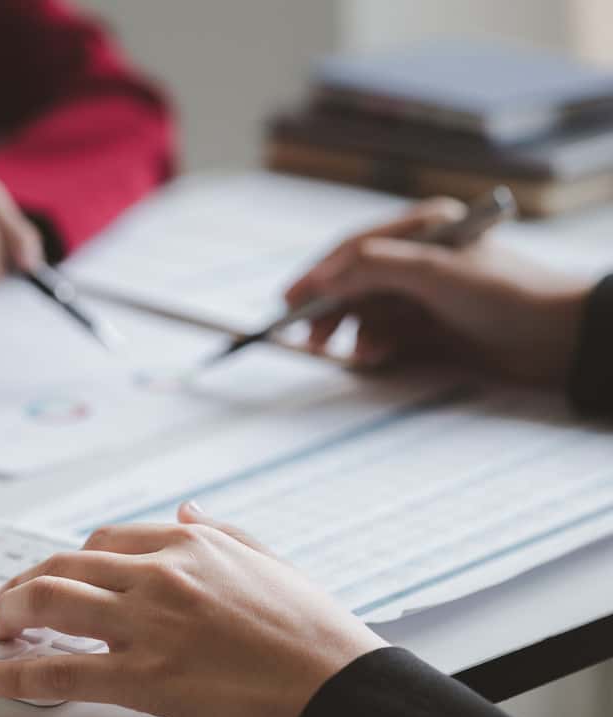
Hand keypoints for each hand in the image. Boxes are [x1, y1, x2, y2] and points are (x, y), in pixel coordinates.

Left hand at [0, 505, 385, 716]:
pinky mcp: (144, 679)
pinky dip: (12, 675)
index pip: (102, 543)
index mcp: (188, 546)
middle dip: (21, 582)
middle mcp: (160, 575)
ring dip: (8, 613)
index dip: (66, 563)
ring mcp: (147, 625)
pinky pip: (58, 673)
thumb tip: (186, 509)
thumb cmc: (315, 633)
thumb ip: (221, 531)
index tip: (51, 577)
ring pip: (49, 602)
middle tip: (5, 603)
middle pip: (62, 566)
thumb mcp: (269, 559)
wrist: (342, 689)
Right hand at [284, 198, 595, 383]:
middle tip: (310, 336)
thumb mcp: (434, 273)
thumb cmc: (505, 294)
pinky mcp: (430, 325)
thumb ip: (374, 269)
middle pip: (355, 280)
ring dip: (354, 331)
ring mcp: (424, 293)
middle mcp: (420, 257)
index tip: (290, 300)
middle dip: (331, 308)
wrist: (557, 339)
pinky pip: (384, 334)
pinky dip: (374, 345)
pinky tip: (376, 356)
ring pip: (366, 311)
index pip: (355, 247)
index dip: (319, 272)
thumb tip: (324, 278)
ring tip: (354, 353)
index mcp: (423, 229)